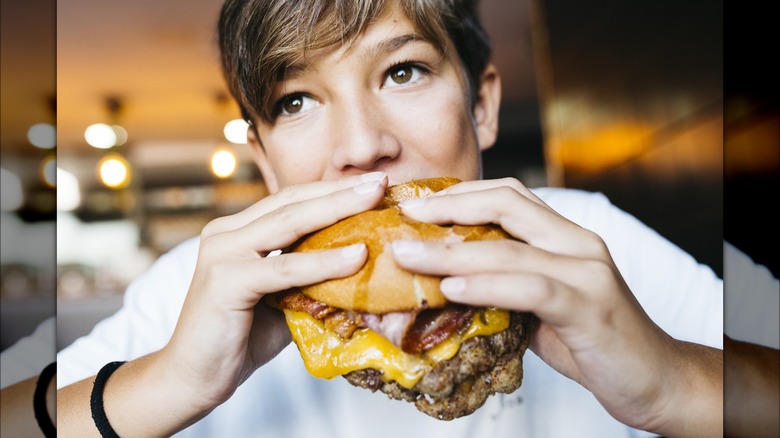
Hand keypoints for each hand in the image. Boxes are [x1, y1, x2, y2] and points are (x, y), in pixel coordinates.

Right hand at [164, 171, 387, 407]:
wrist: (194, 379)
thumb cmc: (242, 339)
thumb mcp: (284, 298)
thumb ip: (311, 277)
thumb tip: (364, 266)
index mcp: (238, 231)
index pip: (292, 201)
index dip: (332, 190)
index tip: (374, 183)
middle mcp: (225, 233)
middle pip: (292, 202)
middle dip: (340, 190)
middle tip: (382, 179)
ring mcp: (222, 253)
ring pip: (289, 223)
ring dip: (337, 208)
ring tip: (376, 199)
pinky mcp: (225, 280)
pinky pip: (284, 268)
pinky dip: (323, 262)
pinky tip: (357, 256)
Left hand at [391, 177, 720, 435]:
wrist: (654, 379)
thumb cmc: (591, 341)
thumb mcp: (541, 306)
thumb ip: (504, 286)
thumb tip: (444, 285)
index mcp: (565, 237)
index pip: (509, 195)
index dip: (459, 194)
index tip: (416, 203)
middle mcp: (578, 243)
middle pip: (507, 204)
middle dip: (449, 207)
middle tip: (404, 214)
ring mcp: (587, 272)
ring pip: (509, 248)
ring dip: (450, 251)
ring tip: (407, 254)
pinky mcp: (590, 306)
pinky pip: (531, 288)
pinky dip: (487, 286)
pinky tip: (453, 288)